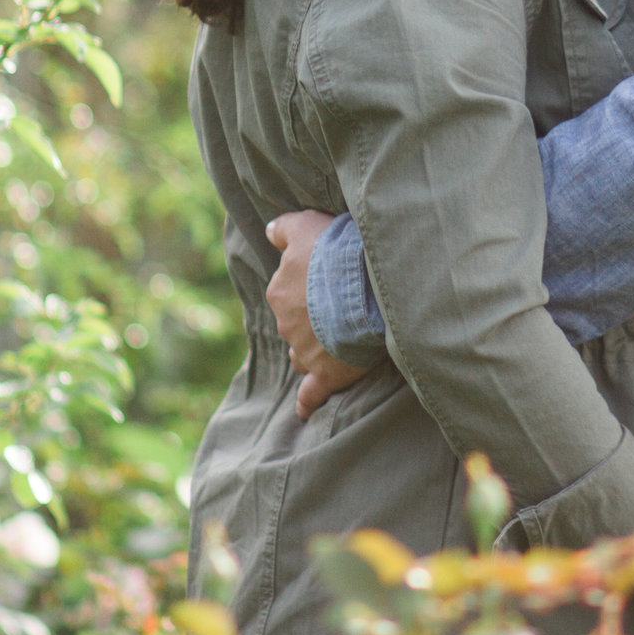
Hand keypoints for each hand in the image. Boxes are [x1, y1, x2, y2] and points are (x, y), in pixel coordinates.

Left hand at [265, 211, 364, 415]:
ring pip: (304, 353)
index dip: (309, 286)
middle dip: (313, 319)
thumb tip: (269, 230)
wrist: (364, 286)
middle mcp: (286, 323)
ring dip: (316, 350)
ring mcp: (305, 351)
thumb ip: (284, 227)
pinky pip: (311, 393)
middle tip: (342, 307)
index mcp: (280, 290)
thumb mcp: (306, 224)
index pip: (287, 291)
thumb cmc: (337, 251)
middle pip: (296, 324)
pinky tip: (305, 410)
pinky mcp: (326, 374)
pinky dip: (308, 402)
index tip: (329, 281)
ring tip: (340, 343)